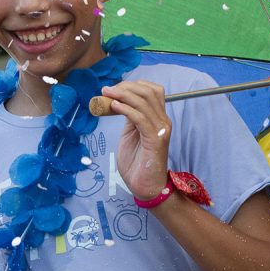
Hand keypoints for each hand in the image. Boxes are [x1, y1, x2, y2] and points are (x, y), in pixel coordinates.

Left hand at [99, 80, 171, 201]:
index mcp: (158, 117)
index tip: (114, 87)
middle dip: (126, 87)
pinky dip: (126, 109)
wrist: (146, 185)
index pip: (153, 91)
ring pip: (144, 102)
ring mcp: (160, 129)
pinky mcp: (155, 140)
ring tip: (107, 94)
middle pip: (149, 92)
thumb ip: (129, 118)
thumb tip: (120, 102)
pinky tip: (114, 107)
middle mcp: (163, 120)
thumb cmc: (137, 161)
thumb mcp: (131, 133)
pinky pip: (140, 118)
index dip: (133, 85)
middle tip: (107, 89)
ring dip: (123, 95)